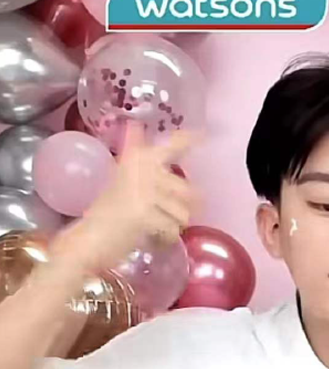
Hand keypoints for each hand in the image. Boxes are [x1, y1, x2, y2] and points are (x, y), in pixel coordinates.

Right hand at [51, 122, 197, 273]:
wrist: (86, 241)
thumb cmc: (104, 216)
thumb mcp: (120, 183)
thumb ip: (136, 163)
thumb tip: (136, 128)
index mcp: (135, 161)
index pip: (168, 146)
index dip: (186, 140)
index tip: (202, 135)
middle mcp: (141, 171)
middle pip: (185, 189)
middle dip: (183, 208)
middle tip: (166, 217)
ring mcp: (143, 192)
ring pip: (183, 212)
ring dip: (173, 226)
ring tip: (154, 228)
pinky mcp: (144, 214)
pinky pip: (172, 229)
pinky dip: (165, 239)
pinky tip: (152, 238)